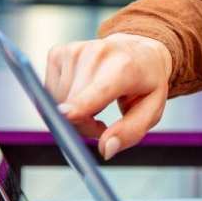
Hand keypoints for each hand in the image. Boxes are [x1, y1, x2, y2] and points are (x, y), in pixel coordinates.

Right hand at [44, 33, 172, 159]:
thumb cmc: (145, 82)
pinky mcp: (57, 53)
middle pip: (72, 107)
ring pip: (58, 102)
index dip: (80, 105)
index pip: (98, 91)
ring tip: (96, 103)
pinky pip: (50, 92)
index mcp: (125, 68)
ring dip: (73, 113)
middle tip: (101, 124)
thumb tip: (106, 149)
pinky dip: (64, 100)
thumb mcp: (152, 110)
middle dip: (82, 125)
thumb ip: (131, 132)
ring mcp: (74, 51)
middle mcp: (97, 54)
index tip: (64, 115)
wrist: (139, 51)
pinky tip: (82, 92)